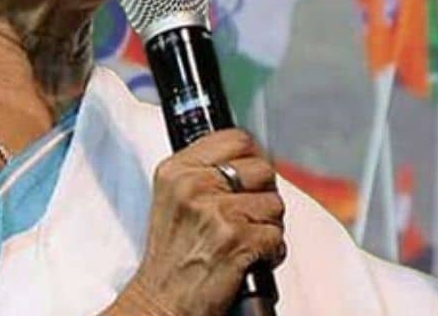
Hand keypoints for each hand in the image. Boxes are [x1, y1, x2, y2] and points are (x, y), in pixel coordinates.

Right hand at [115, 129, 284, 315]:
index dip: (253, 158)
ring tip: (242, 242)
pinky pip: (276, 236)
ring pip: (275, 205)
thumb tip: (251, 157)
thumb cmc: (171, 258)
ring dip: (268, 228)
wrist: (160, 303)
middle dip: (263, 196)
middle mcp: (194, 185)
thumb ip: (205, 173)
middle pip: (263, 170)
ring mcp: (216, 212)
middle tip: (246, 218)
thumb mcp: (174, 200)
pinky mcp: (236, 239)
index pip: (236, 139)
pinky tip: (248, 261)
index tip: (250, 178)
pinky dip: (270, 254)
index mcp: (177, 170)